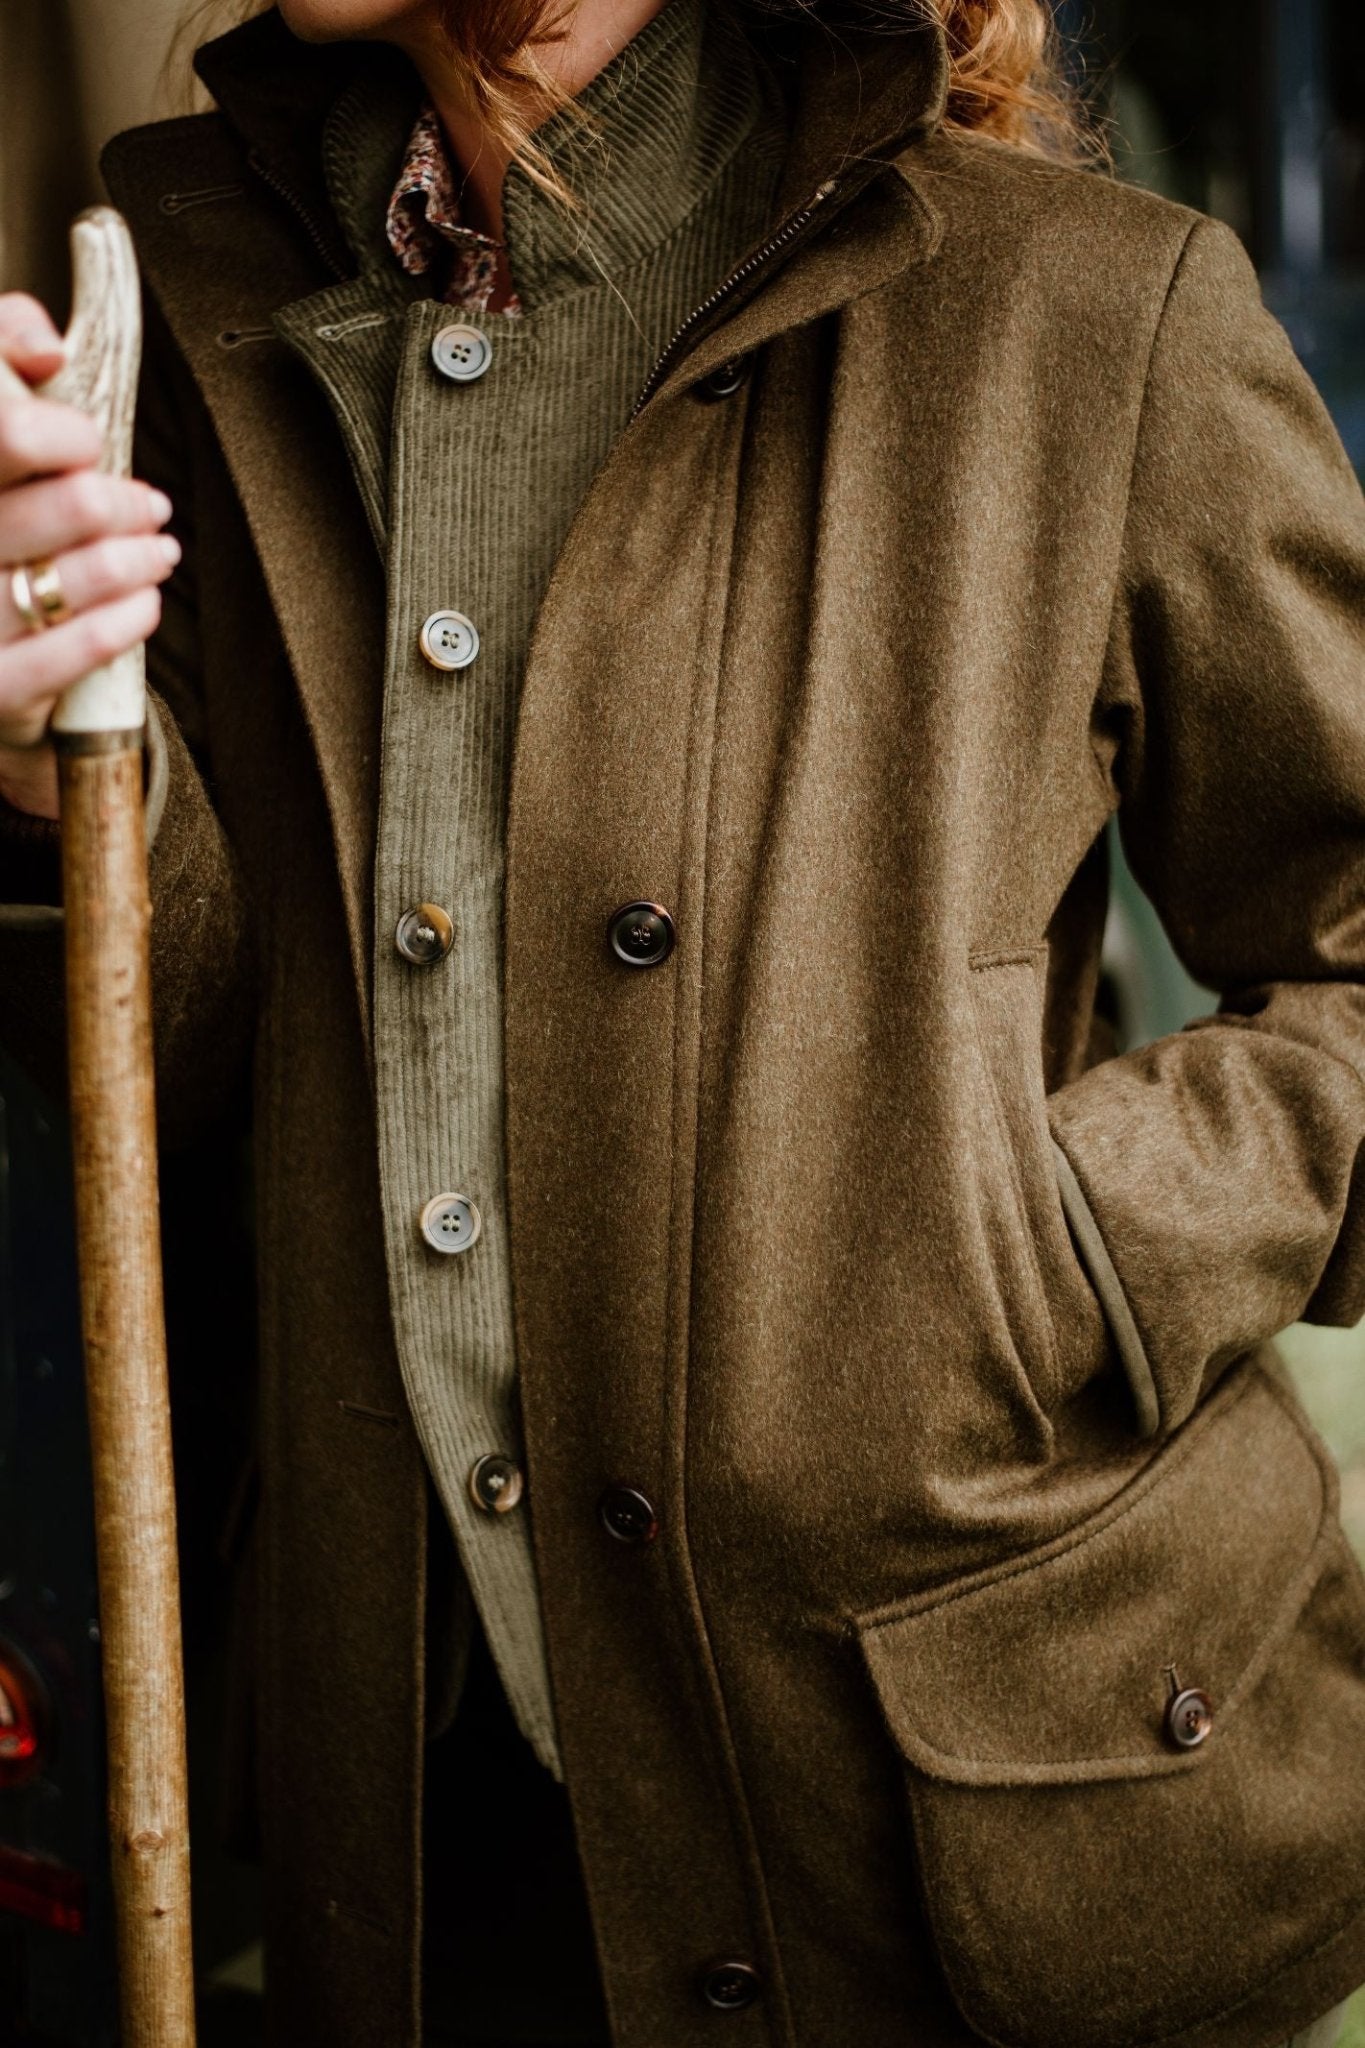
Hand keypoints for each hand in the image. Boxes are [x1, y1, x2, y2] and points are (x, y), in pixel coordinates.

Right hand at [0, 293, 178, 821]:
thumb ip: (0, 351)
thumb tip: (47, 346)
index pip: (5, 435)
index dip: (56, 434)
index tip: (85, 441)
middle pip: (47, 509)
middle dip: (114, 503)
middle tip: (150, 504)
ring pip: (64, 579)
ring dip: (130, 561)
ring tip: (159, 551)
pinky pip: (63, 655)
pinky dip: (119, 624)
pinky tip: (145, 604)